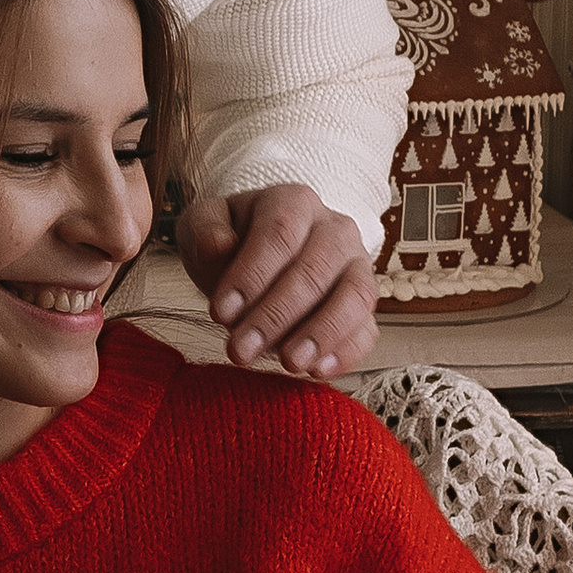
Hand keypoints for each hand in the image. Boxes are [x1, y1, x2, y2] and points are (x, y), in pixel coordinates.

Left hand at [176, 182, 375, 376]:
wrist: (260, 261)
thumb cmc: (232, 242)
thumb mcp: (205, 226)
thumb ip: (205, 230)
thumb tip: (216, 245)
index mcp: (294, 202)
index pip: (279, 233)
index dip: (251, 275)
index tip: (220, 312)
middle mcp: (335, 229)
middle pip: (314, 270)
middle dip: (276, 315)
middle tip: (241, 350)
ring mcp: (358, 266)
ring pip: (355, 296)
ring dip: (321, 333)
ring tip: (289, 363)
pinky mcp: (365, 305)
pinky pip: (367, 328)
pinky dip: (346, 352)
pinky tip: (317, 370)